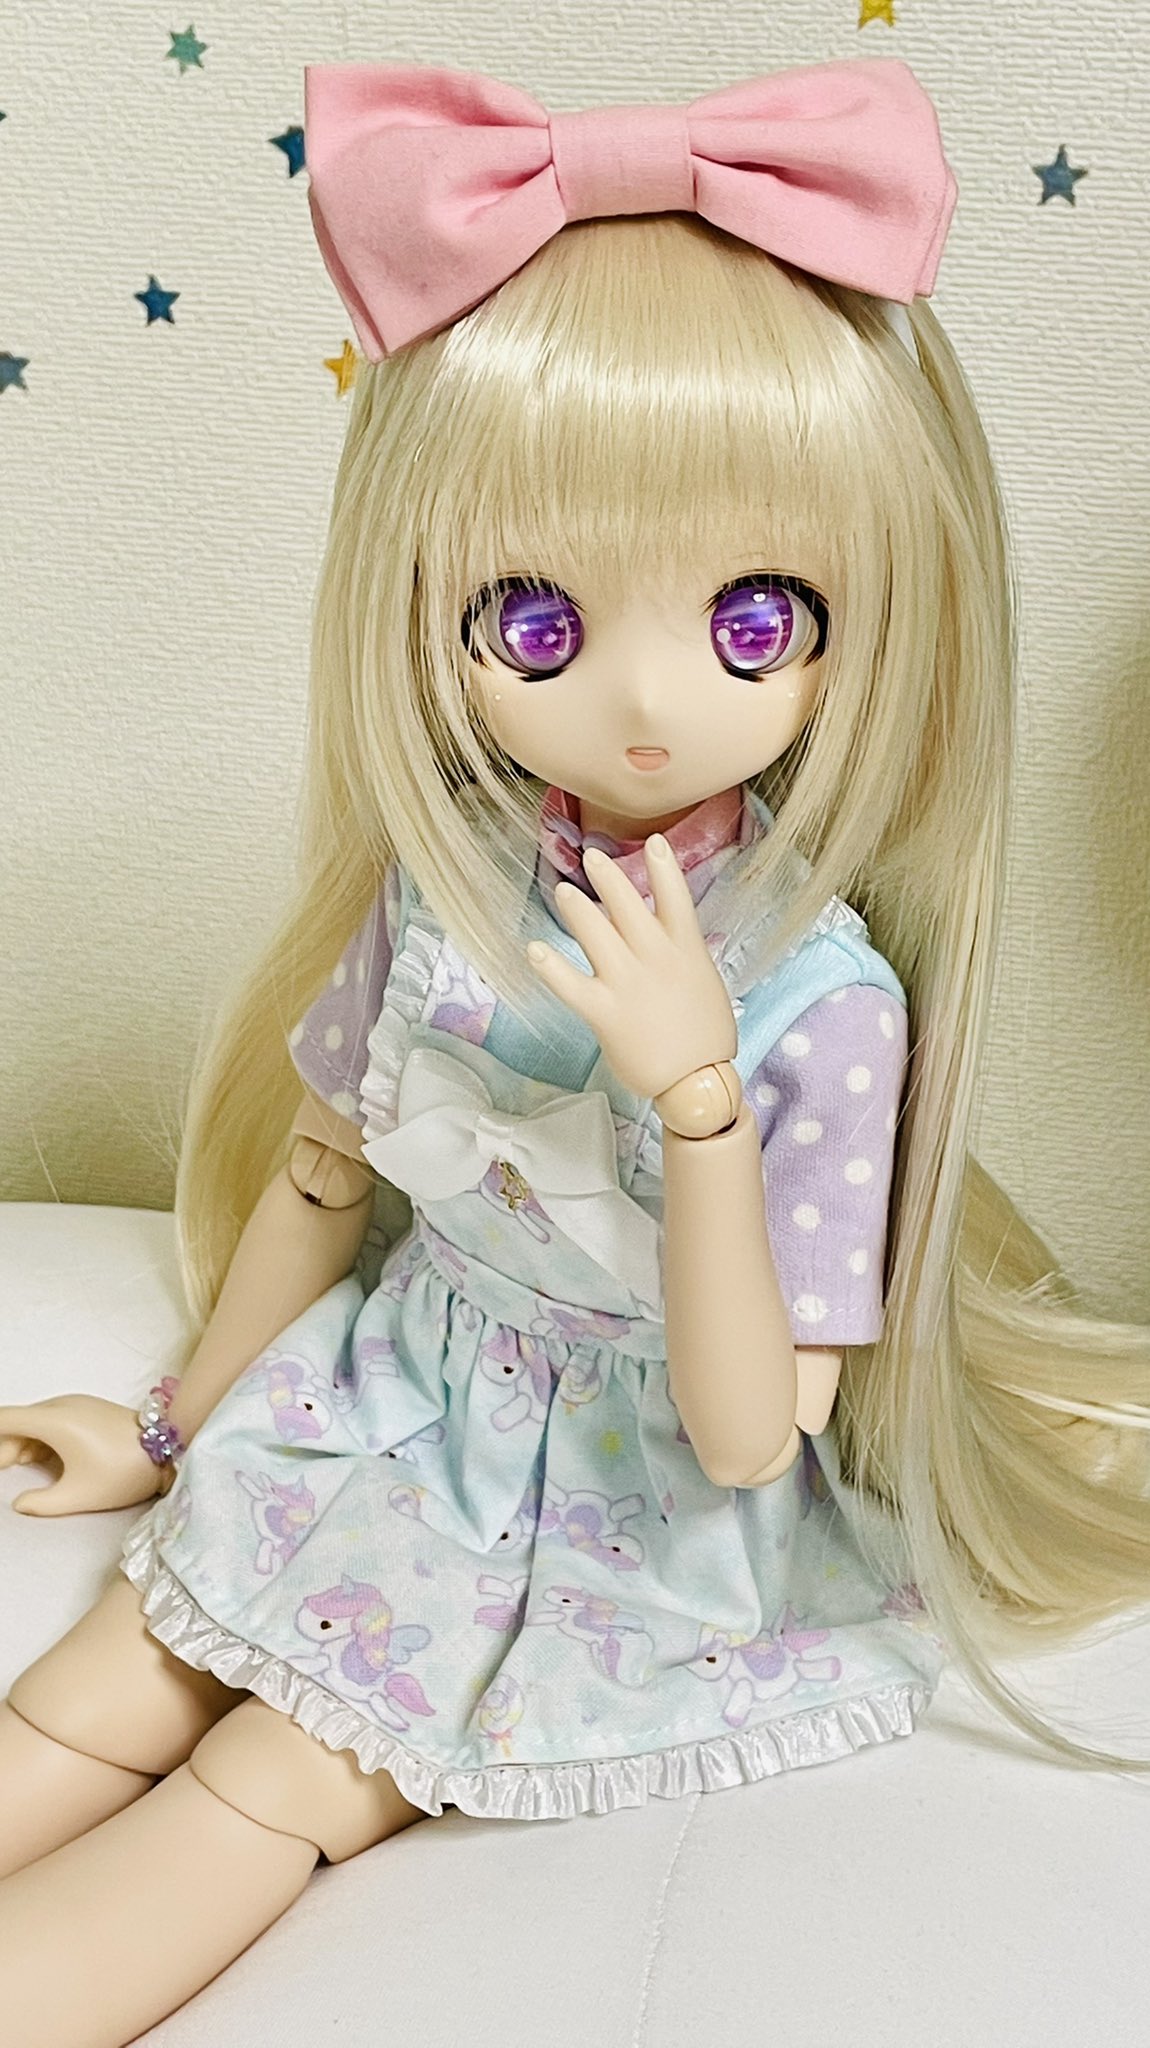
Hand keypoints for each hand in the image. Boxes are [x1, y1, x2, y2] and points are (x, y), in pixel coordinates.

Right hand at [0, 1395, 164, 1515]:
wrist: (169, 1449)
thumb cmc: (122, 1471)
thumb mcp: (78, 1495)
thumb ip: (40, 1504)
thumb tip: (17, 1505)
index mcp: (53, 1420)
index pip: (4, 1420)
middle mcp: (60, 1405)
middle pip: (18, 1421)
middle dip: (4, 1447)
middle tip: (3, 1472)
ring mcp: (76, 1406)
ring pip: (35, 1420)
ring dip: (20, 1443)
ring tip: (13, 1468)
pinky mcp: (88, 1411)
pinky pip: (52, 1420)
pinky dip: (38, 1438)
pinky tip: (37, 1459)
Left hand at [526, 835, 737, 1099]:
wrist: (699, 1082)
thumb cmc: (706, 1038)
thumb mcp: (704, 984)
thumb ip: (682, 956)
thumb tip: (662, 936)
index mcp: (686, 951)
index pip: (675, 897)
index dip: (663, 866)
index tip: (652, 840)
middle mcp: (656, 959)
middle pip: (628, 905)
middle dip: (608, 878)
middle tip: (591, 857)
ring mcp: (629, 983)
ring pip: (596, 934)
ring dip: (577, 909)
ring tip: (563, 891)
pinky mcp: (605, 1012)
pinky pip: (570, 984)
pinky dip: (550, 966)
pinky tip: (534, 950)